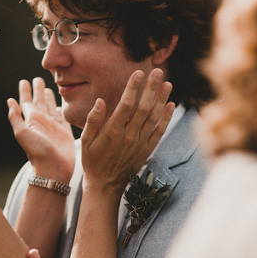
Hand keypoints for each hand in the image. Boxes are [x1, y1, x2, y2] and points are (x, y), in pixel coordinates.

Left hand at [8, 77, 75, 181]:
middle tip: (38, 78)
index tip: (24, 81)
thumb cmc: (37, 152)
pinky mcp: (65, 132)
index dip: (25, 91)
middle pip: (40, 102)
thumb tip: (9, 101)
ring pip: (52, 108)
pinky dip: (62, 109)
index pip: (27, 102)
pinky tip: (62, 105)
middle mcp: (42, 122)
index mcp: (32, 120)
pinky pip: (63, 117)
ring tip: (49, 88)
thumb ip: (16, 117)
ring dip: (50, 98)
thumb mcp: (22, 133)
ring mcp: (54, 126)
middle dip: (38, 90)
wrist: (53, 168)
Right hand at [81, 68, 173, 196]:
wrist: (106, 186)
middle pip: (143, 107)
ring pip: (154, 117)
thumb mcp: (85, 142)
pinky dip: (166, 118)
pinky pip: (159, 131)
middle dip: (151, 88)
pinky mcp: (147, 150)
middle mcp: (129, 136)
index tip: (138, 73)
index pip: (126, 104)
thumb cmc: (92, 162)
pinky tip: (171, 105)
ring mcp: (140, 143)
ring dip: (161, 99)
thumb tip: (100, 101)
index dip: (133, 87)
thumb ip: (93, 121)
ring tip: (167, 83)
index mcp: (113, 132)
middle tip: (157, 71)